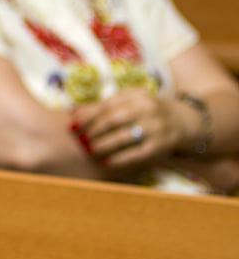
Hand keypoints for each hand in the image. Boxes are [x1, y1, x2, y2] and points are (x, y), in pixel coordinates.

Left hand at [70, 89, 185, 169]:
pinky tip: (106, 162)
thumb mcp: (130, 100)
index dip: (86, 116)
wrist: (186, 120)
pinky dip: (119, 158)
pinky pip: (137, 153)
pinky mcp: (161, 145)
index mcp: (136, 96)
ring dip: (103, 145)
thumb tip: (72, 111)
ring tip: (89, 150)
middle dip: (93, 131)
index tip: (71, 125)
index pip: (106, 105)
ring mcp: (155, 128)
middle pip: (113, 119)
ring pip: (124, 137)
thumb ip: (104, 104)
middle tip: (79, 140)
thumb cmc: (148, 110)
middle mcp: (147, 110)